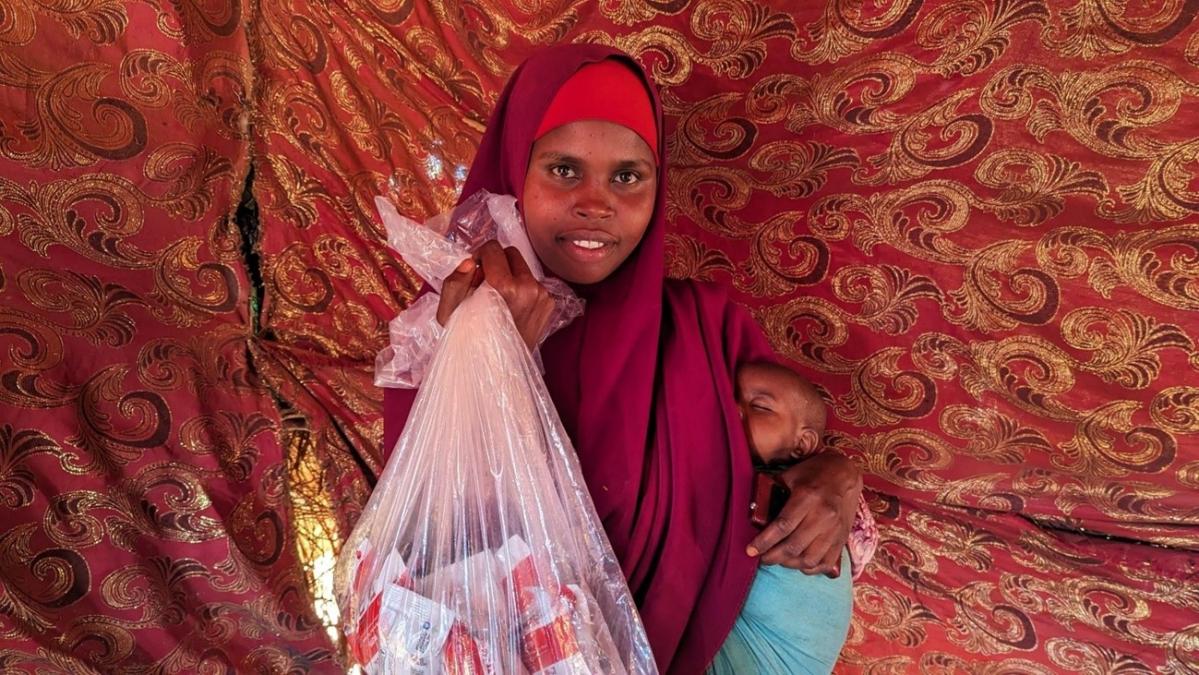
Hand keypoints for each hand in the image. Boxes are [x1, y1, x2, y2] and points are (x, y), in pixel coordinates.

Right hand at [436, 240, 554, 348]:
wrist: (496, 368)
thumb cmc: (469, 340)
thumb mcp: (449, 313)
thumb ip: (454, 282)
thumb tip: (469, 261)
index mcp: (506, 287)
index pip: (493, 248)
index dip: (479, 256)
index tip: (474, 273)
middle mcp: (530, 288)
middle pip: (511, 253)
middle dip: (496, 263)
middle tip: (484, 284)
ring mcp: (543, 296)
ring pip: (523, 267)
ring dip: (509, 275)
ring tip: (497, 299)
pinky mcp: (549, 304)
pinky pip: (533, 282)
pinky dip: (521, 288)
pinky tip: (510, 307)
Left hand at [746, 452, 861, 576]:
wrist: (845, 473)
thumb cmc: (814, 472)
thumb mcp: (789, 475)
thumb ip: (771, 492)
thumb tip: (753, 511)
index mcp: (807, 497)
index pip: (782, 527)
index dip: (764, 542)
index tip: (750, 551)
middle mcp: (823, 516)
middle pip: (793, 547)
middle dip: (773, 557)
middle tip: (762, 558)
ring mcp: (834, 530)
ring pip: (809, 559)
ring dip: (789, 564)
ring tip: (779, 559)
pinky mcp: (842, 539)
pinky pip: (825, 563)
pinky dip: (809, 568)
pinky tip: (798, 562)